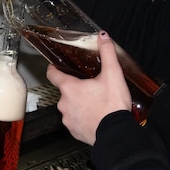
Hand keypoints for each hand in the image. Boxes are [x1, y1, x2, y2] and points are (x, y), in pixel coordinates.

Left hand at [46, 31, 131, 145]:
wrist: (116, 133)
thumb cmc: (112, 105)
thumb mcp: (113, 75)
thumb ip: (107, 53)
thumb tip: (103, 36)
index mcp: (69, 88)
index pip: (53, 74)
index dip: (53, 69)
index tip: (55, 66)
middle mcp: (63, 103)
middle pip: (65, 91)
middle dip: (75, 89)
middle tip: (90, 88)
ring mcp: (67, 118)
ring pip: (70, 107)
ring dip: (79, 104)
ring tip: (95, 103)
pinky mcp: (73, 131)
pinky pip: (75, 121)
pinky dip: (82, 118)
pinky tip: (94, 116)